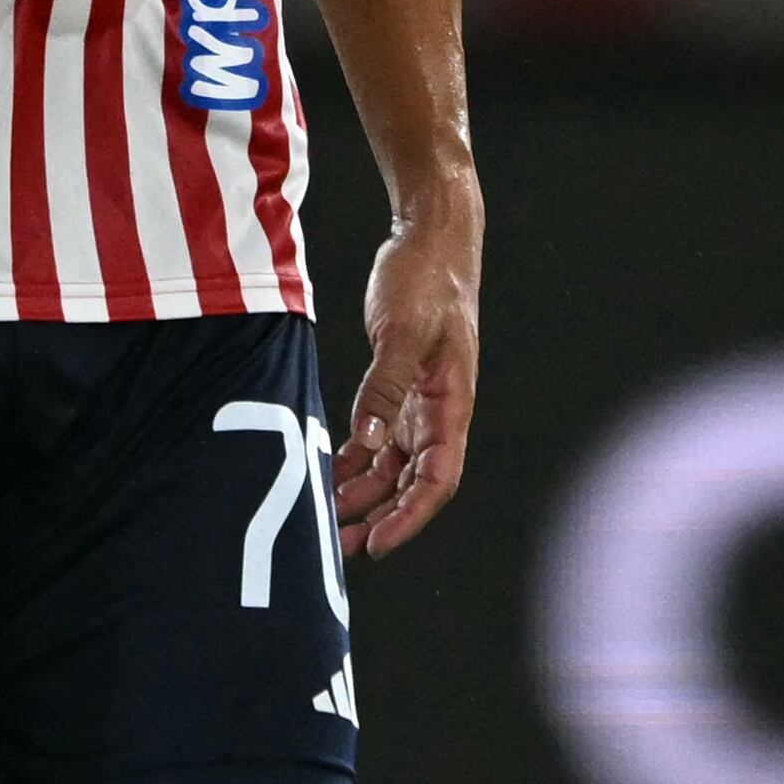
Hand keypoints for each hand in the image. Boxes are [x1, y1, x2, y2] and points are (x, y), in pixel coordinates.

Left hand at [334, 204, 478, 558]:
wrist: (430, 236)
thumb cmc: (426, 279)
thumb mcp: (402, 332)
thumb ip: (384, 388)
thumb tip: (367, 442)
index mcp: (452, 403)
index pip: (438, 479)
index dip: (409, 516)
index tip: (378, 543)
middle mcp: (441, 410)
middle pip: (415, 481)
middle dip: (382, 516)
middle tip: (344, 547)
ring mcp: (422, 399)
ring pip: (396, 463)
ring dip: (366, 492)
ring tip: (331, 518)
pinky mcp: (402, 383)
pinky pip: (382, 435)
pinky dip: (359, 456)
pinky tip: (332, 469)